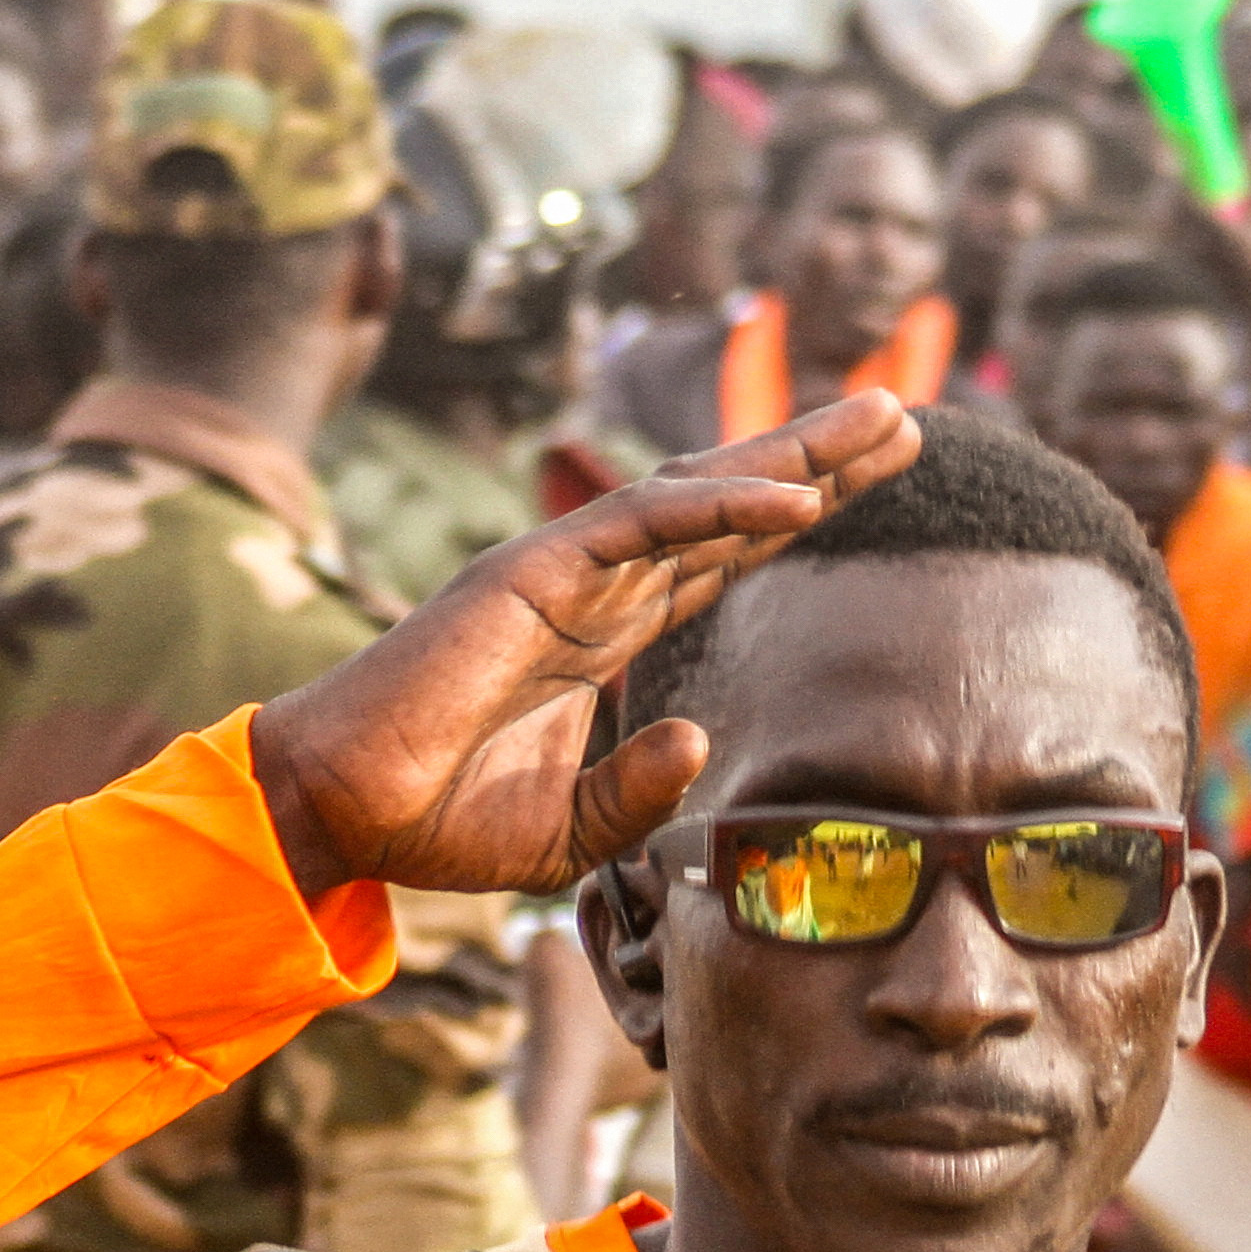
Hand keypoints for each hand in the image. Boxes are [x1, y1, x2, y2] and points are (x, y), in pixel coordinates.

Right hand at [244, 396, 925, 902]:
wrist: (345, 812)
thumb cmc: (439, 818)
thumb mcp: (570, 830)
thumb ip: (639, 793)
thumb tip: (699, 738)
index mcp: (604, 634)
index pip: (722, 561)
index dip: (798, 520)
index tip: (874, 489)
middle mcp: (594, 585)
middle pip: (728, 508)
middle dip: (818, 459)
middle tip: (905, 421)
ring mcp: (566, 569)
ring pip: (700, 491)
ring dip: (795, 454)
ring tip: (882, 421)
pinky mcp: (534, 570)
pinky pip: (646, 520)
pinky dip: (725, 503)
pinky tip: (799, 492)